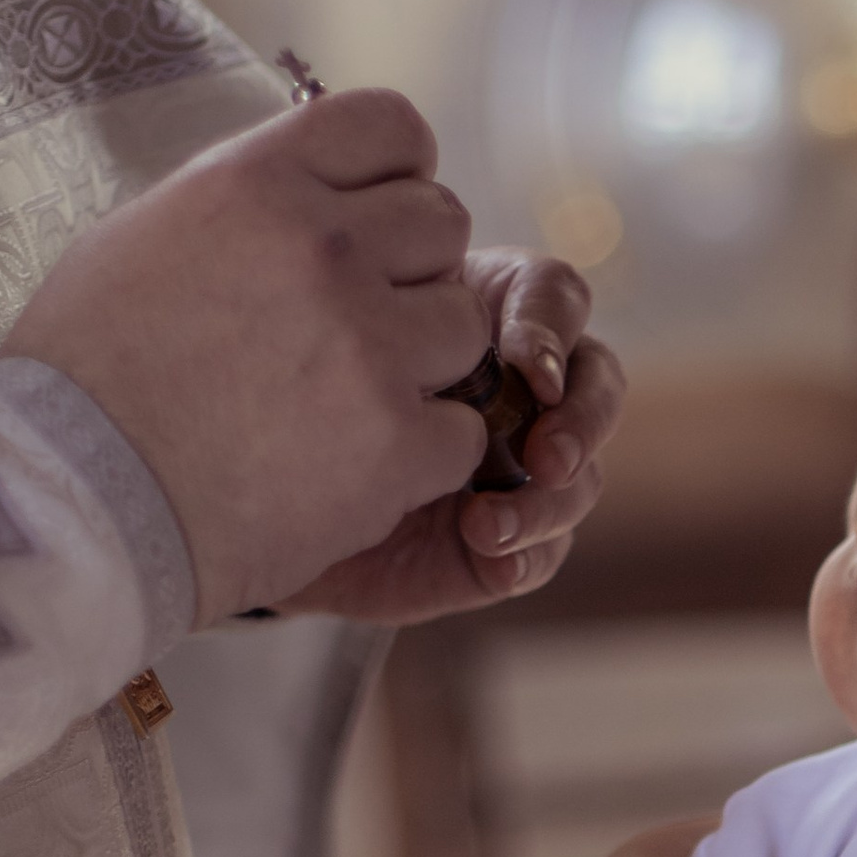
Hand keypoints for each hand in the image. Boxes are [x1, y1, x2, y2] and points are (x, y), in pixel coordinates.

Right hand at [6, 87, 491, 623]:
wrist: (74, 506)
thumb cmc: (87, 381)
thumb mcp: (142, 240)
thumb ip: (245, 205)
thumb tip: (306, 189)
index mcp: (258, 182)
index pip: (391, 126)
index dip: (402, 171)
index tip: (384, 215)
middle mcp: (323, 248)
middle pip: (443, 223)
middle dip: (415, 271)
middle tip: (363, 323)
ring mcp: (368, 346)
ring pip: (465, 325)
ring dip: (424, 363)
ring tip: (350, 400)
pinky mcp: (396, 442)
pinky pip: (462, 430)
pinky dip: (423, 454)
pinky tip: (358, 467)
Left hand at [273, 252, 624, 622]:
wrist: (258, 497)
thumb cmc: (293, 395)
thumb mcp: (327, 345)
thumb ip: (383, 331)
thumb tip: (435, 351)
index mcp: (488, 314)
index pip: (555, 297)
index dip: (552, 328)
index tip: (525, 367)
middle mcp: (523, 388)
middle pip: (598, 382)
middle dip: (582, 421)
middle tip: (549, 457)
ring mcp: (525, 468)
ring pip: (583, 476)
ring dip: (547, 501)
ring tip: (487, 524)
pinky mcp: (514, 541)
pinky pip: (549, 550)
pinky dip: (528, 554)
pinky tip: (492, 558)